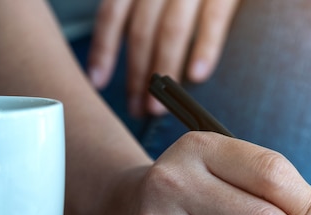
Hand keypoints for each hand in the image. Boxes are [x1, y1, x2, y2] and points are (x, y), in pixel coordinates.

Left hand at [87, 0, 238, 115]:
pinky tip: (196, 77)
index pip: (114, 13)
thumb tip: (137, 48)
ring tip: (159, 107)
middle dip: (137, 75)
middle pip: (141, 31)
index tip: (97, 81)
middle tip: (136, 109)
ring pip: (171, 31)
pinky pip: (213, 21)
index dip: (104, 49)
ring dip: (163, 72)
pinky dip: (204, 50)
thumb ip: (148, 7)